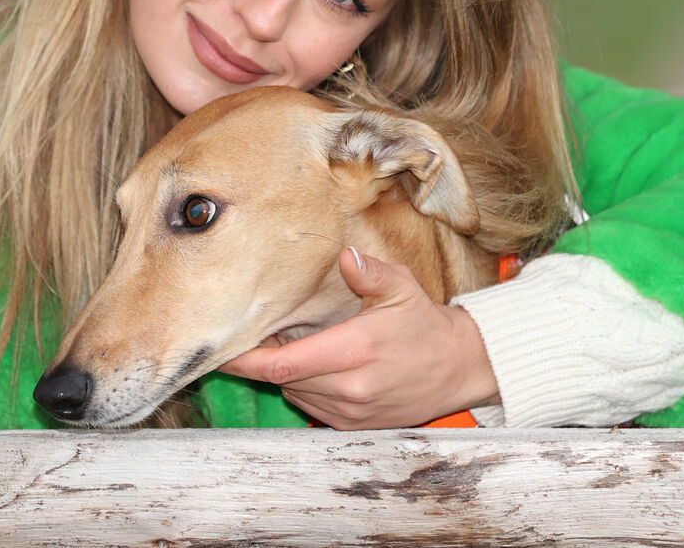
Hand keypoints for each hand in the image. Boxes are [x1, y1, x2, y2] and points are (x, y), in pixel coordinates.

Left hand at [218, 248, 500, 428]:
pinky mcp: (356, 425)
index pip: (285, 364)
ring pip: (295, 394)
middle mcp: (352, 387)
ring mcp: (354, 412)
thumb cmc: (423, 324)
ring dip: (284, 373)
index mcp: (357, 350)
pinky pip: (312, 408)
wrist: (459, 367)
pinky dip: (303, 388)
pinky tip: (313, 366)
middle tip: (254, 333)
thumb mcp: (401, 288)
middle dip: (263, 359)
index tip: (224, 350)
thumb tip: (345, 257)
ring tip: (291, 345)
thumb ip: (370, 272)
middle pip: (284, 379)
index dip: (248, 360)